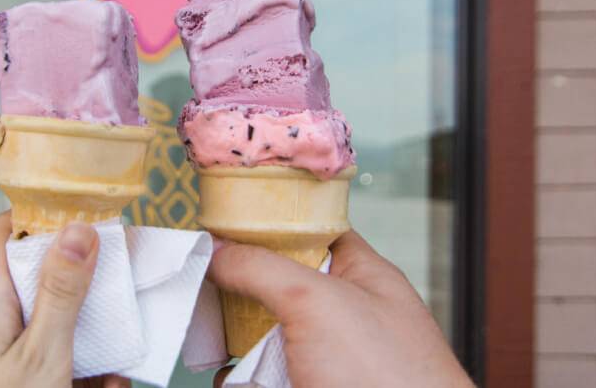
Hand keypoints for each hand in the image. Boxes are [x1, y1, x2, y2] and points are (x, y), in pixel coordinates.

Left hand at [0, 212, 127, 387]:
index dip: (43, 214)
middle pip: (40, 273)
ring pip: (55, 318)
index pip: (5, 230)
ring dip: (92, 328)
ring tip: (124, 346)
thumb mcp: (42, 353)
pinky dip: (87, 364)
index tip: (86, 212)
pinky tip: (110, 380)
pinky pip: (57, 355)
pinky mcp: (17, 372)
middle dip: (84, 276)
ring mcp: (5, 347)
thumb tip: (77, 229)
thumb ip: (60, 292)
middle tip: (123, 277)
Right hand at [208, 230, 472, 387]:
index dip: (268, 224)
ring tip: (208, 335)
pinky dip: (240, 380)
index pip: (309, 231)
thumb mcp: (317, 301)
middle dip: (238, 289)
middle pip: (277, 286)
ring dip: (233, 338)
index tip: (223, 225)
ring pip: (265, 338)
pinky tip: (228, 379)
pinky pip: (264, 379)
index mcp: (361, 276)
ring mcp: (329, 361)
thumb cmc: (391, 378)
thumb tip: (217, 249)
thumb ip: (262, 266)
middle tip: (204, 285)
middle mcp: (345, 316)